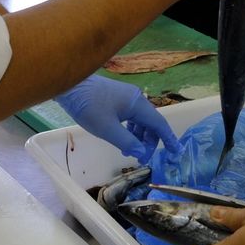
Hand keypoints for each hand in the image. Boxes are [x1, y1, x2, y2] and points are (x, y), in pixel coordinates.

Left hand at [55, 74, 180, 160]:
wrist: (69, 86)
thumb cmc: (88, 106)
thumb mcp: (108, 129)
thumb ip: (127, 142)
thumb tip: (142, 152)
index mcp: (137, 104)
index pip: (159, 123)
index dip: (168, 139)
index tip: (176, 151)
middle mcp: (135, 98)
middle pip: (150, 123)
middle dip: (149, 141)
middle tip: (141, 158)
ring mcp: (125, 97)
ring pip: (139, 120)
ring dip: (138, 136)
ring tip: (129, 151)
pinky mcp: (116, 98)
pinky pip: (130, 116)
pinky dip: (130, 129)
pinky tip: (121, 139)